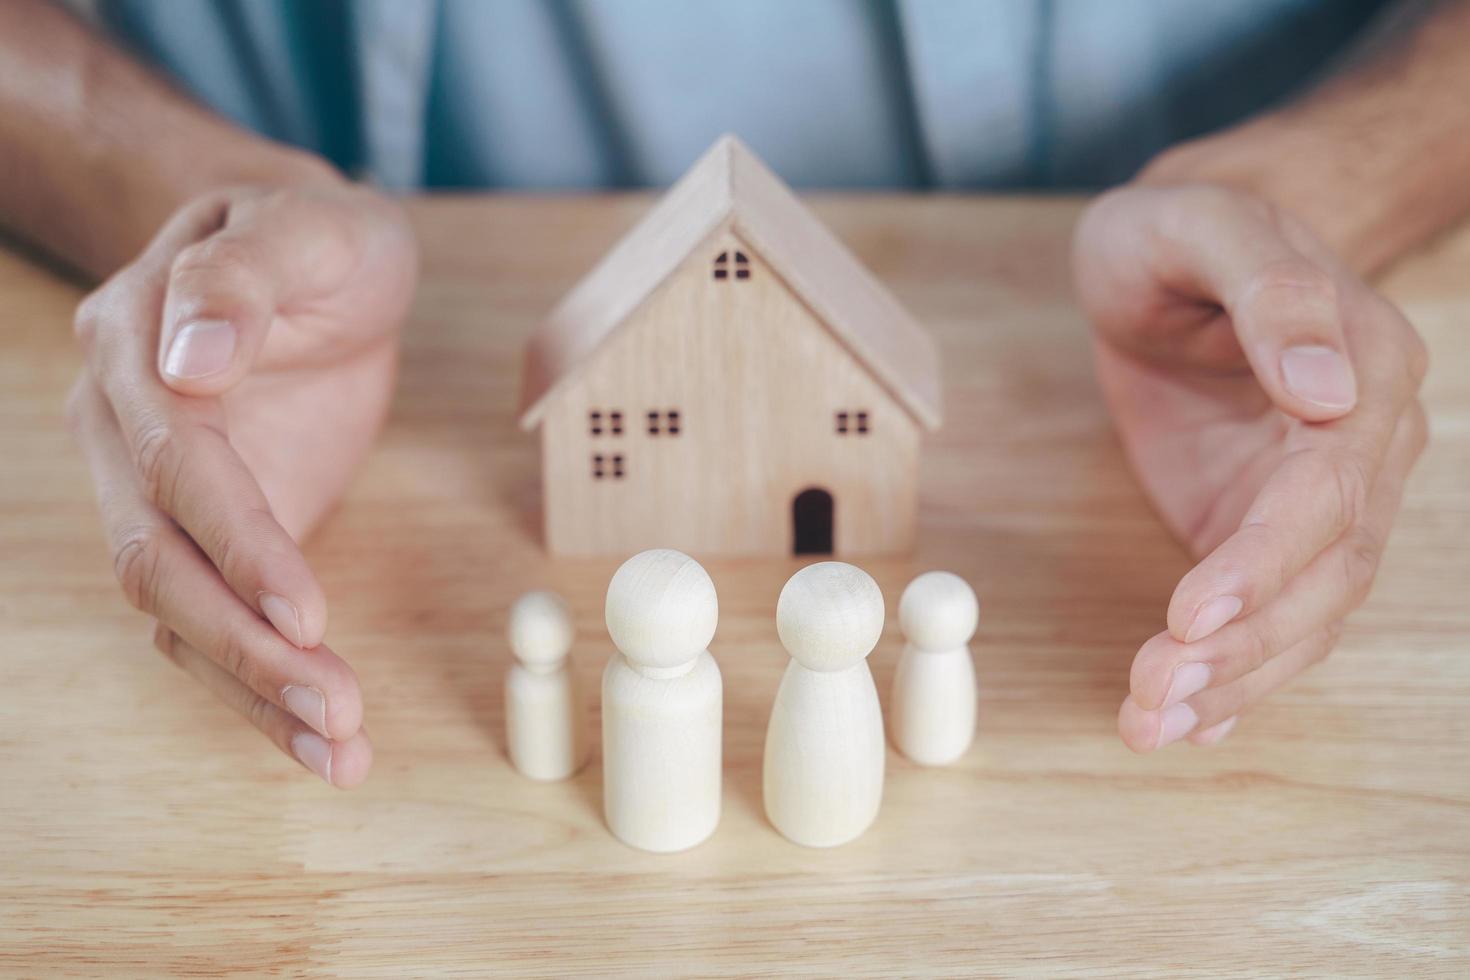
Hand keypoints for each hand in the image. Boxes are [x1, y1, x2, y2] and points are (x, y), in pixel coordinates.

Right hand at [66, 182, 417, 784]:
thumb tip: (188, 360)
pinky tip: (324, 739)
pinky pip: (213, 624)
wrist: (313, 263)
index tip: (306, 614)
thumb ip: (242, 280)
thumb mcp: (305, 228)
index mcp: (137, 350)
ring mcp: (154, 494)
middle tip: (337, 711)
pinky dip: (263, 686)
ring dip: (254, 690)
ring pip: (177, 613)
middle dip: (244, 647)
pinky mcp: (206, 535)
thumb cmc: (318, 240)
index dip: (239, 543)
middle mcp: (123, 433)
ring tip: (340, 751)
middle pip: (158, 562)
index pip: (177, 466)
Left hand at [1072, 184, 1427, 750]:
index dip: (1265, 558)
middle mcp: (1359, 446)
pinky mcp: (1264, 526)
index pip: (1328, 488)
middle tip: (1155, 695)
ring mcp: (1317, 496)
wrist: (1174, 255)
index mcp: (1362, 369)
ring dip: (1234, 679)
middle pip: (1321, 571)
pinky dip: (1236, 674)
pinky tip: (1190, 723)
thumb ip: (1271, 293)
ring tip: (1152, 723)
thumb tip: (1330, 391)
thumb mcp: (1202, 226)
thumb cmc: (1181, 230)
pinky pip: (1271, 612)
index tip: (1194, 611)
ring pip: (1303, 610)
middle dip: (1242, 643)